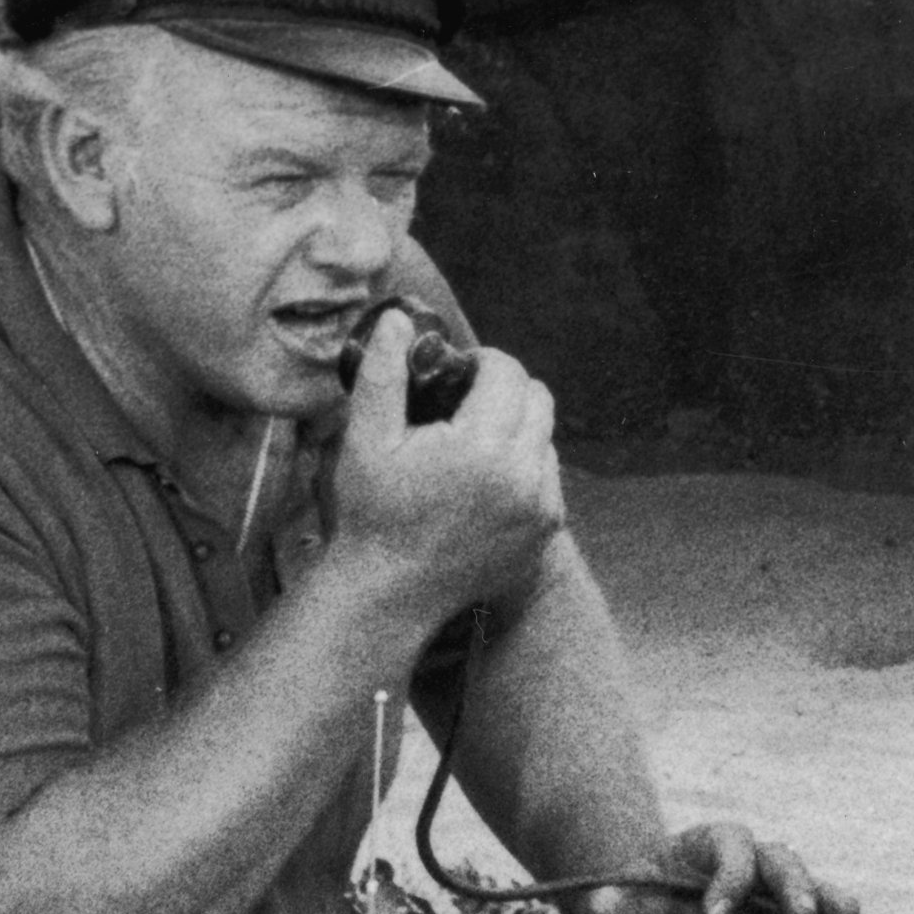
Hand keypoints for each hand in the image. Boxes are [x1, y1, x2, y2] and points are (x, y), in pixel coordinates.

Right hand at [327, 312, 565, 634]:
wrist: (390, 592)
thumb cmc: (372, 514)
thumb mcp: (365, 440)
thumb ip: (383, 374)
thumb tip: (398, 320)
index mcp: (481, 446)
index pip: (508, 372)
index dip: (483, 361)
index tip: (457, 372)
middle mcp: (523, 475)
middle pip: (538, 397)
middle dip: (505, 389)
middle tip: (466, 402)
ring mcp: (540, 507)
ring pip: (546, 437)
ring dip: (518, 428)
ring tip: (474, 445)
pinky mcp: (546, 531)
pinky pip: (548, 477)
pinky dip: (525, 468)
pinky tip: (486, 482)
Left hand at [565, 817, 864, 913]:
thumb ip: (601, 913)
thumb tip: (603, 902)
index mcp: (696, 850)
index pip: (726, 843)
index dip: (729, 873)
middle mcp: (738, 868)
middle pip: (775, 859)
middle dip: (792, 883)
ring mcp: (762, 903)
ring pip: (803, 890)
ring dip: (825, 901)